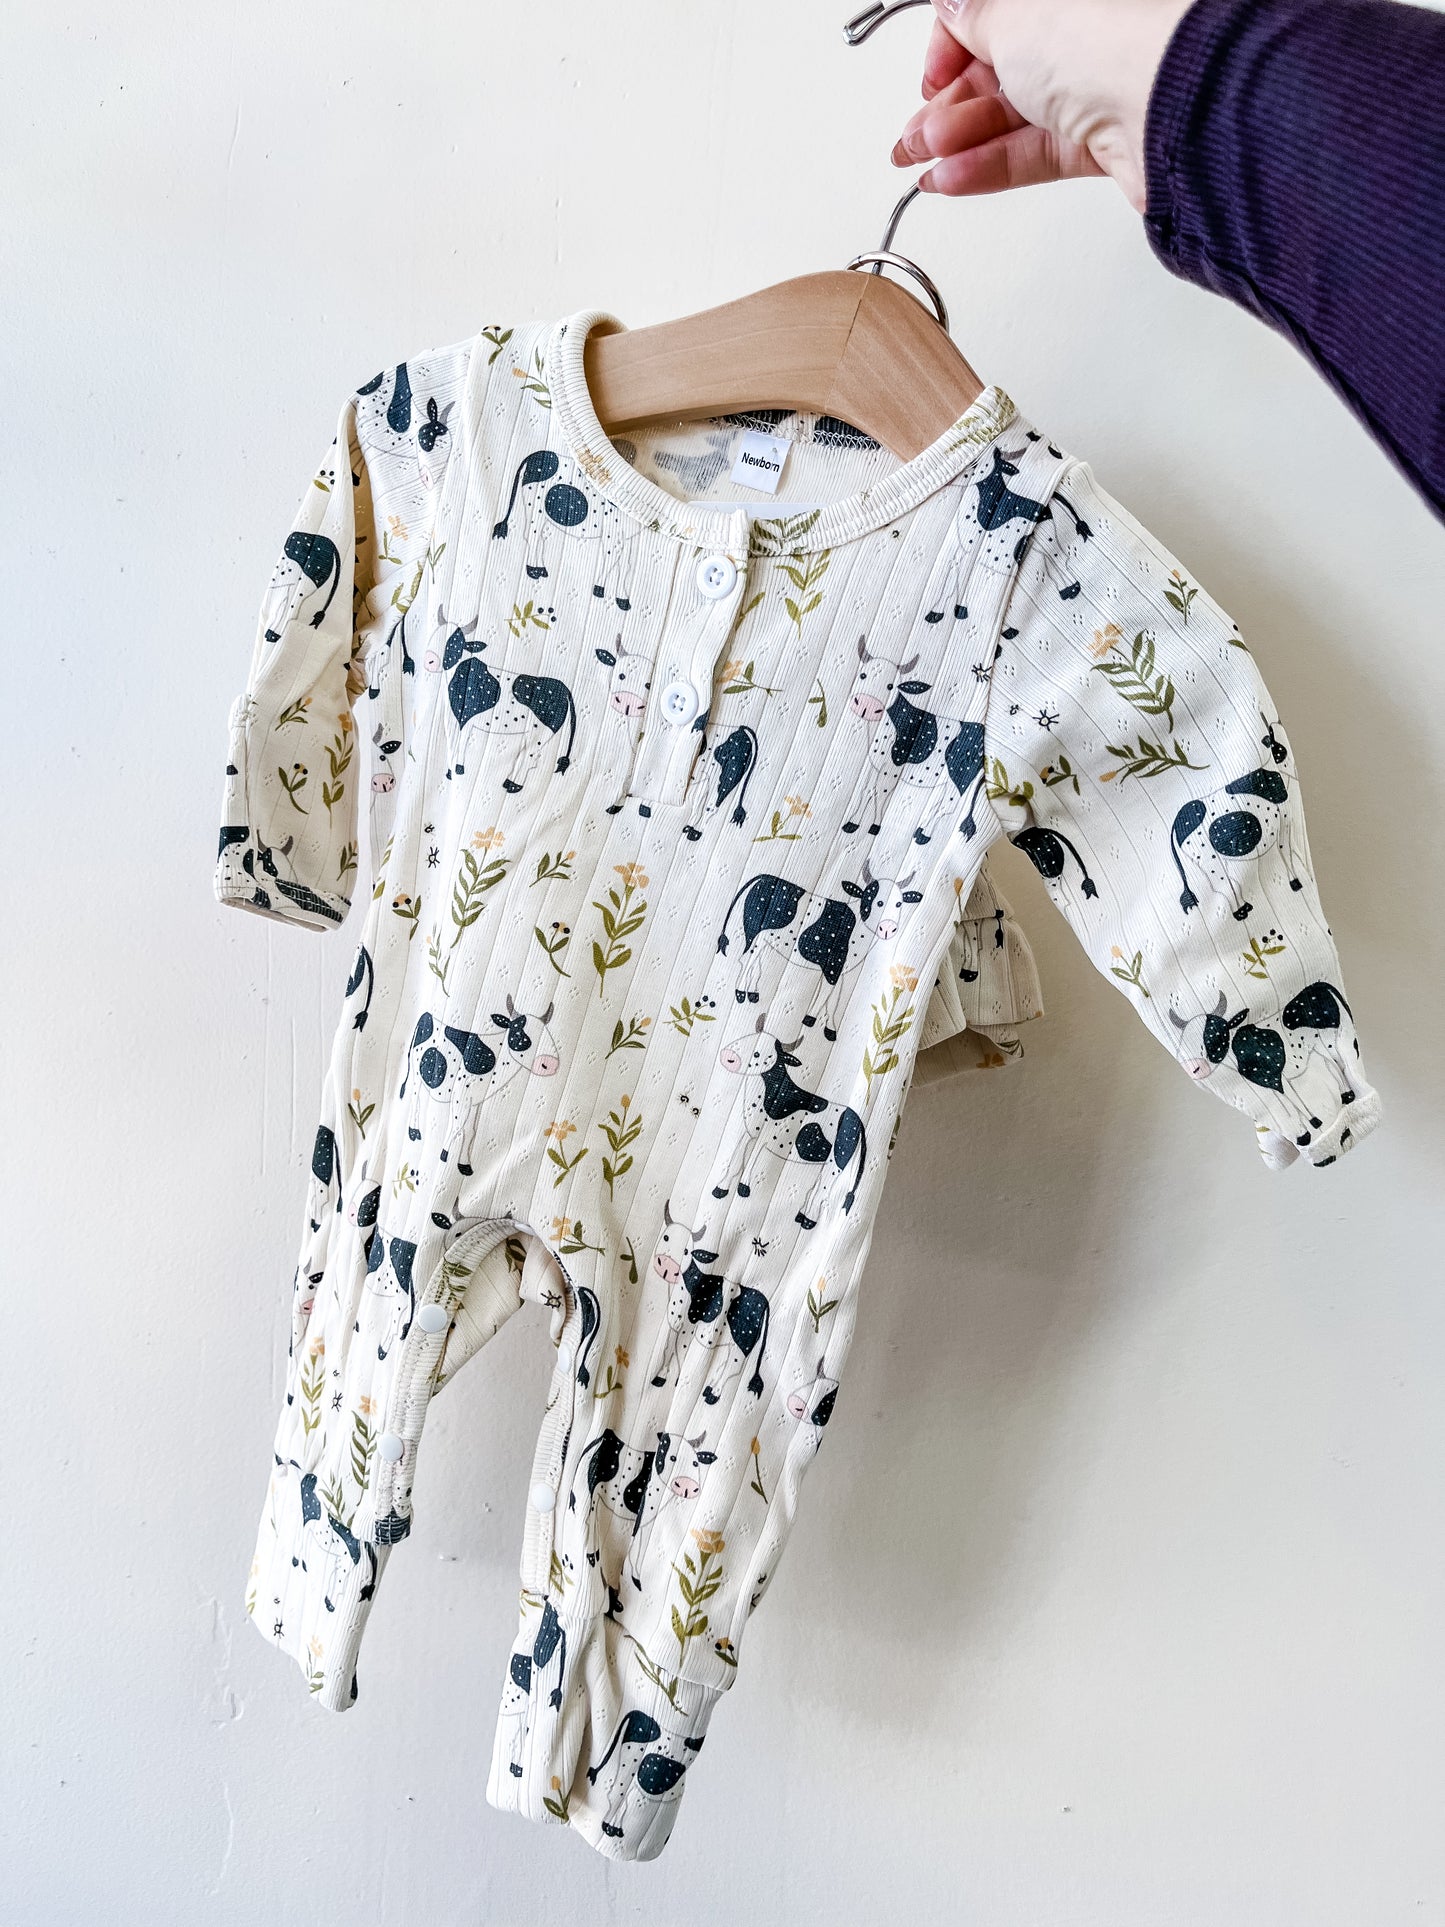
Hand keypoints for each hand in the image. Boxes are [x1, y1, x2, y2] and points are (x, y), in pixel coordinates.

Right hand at [891, 0, 1193, 211]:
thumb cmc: (1108, 39)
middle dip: (947, 106)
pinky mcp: (1103, 140)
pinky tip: (951, 179)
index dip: (951, 44)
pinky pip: (1035, 152)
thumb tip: (955, 5)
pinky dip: (990, 166)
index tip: (931, 75)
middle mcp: (1085, 30)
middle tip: (912, 139)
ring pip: (1014, 115)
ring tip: (920, 163)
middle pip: (1000, 69)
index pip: (993, 13)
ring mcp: (1095, 86)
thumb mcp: (1010, 14)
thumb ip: (975, 15)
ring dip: (960, 140)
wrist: (1171, 105)